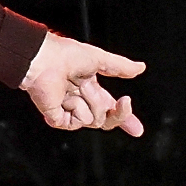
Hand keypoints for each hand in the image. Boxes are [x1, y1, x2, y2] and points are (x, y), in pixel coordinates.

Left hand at [20, 32, 146, 135]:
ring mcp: (67, 108)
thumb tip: (140, 68)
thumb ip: (120, 67)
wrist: (44, 60)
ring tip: (77, 89)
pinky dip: (76, 111)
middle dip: (118, 112)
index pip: (109, 107)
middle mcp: (79, 99)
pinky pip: (76, 123)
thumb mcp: (100, 59)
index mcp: (89, 86)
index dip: (123, 117)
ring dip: (91, 104)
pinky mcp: (56, 116)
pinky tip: (65, 98)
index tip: (137, 130)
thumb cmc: (66, 55)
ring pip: (93, 120)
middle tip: (124, 101)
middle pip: (105, 119)